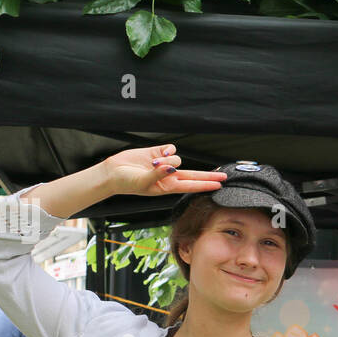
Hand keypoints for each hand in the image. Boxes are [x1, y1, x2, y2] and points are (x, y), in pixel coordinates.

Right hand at [102, 145, 227, 198]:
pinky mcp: (158, 153)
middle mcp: (169, 177)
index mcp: (168, 187)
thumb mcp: (143, 182)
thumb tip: (171, 169)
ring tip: (153, 165)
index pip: (191, 186)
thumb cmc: (126, 182)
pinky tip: (157, 156)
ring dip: (168, 160)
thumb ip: (158, 175)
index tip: (219, 185)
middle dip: (209, 175)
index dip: (206, 185)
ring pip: (178, 158)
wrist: (113, 172)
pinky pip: (171, 149)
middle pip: (194, 175)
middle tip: (224, 176)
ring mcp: (164, 165)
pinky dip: (166, 151)